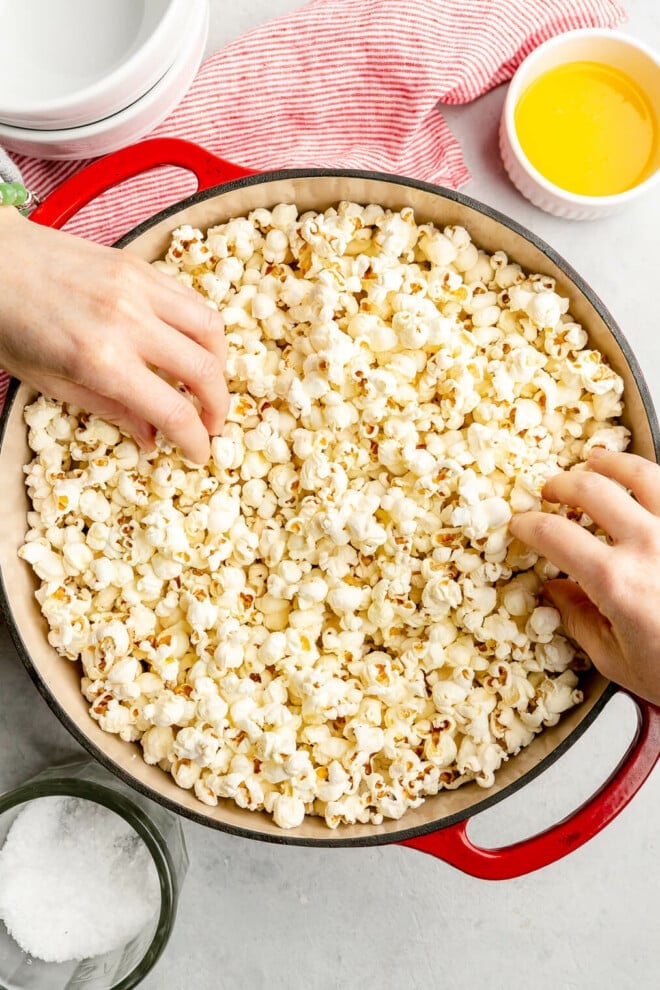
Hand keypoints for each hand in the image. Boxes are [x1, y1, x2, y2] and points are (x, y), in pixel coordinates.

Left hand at [0, 206, 228, 462]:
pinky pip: (190, 299)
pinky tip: (189, 345)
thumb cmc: (6, 325)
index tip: (199, 454)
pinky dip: (201, 328)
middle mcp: (128, 322)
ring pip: (210, 328)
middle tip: (212, 424)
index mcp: (101, 361)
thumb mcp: (50, 383)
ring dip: (219, 363)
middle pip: (204, 371)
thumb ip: (109, 410)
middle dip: (218, 407)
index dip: (195, 440)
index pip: (173, 411)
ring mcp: (138, 288)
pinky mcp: (139, 266)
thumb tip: (151, 437)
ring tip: (206, 383)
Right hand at [509, 448, 659, 704]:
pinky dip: (654, 481)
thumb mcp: (615, 659)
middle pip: (591, 489)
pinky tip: (645, 483)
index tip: (521, 525)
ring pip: (642, 473)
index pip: (554, 534)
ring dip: (610, 463)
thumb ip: (578, 619)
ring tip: (595, 462)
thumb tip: (555, 590)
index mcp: (616, 581)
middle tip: (551, 491)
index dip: (528, 524)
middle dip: (561, 484)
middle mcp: (648, 546)